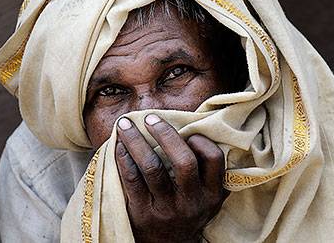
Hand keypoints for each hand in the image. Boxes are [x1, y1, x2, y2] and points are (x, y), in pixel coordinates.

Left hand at [115, 114, 228, 242]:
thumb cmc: (188, 211)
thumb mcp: (207, 197)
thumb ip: (208, 172)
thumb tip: (196, 130)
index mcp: (211, 193)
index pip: (214, 159)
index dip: (201, 141)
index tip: (187, 133)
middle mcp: (192, 202)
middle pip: (184, 161)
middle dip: (165, 134)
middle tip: (150, 118)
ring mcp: (167, 209)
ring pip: (152, 167)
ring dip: (136, 141)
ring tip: (125, 124)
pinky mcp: (142, 214)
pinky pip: (131, 179)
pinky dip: (123, 158)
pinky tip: (119, 146)